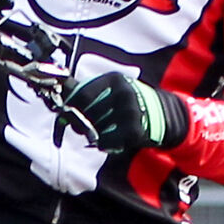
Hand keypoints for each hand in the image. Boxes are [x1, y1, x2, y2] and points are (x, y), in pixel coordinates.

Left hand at [64, 72, 189, 154]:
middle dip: (79, 124)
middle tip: (83, 128)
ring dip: (92, 134)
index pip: (81, 94)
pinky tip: (111, 140)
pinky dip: (103, 144)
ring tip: (102, 131)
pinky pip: (105, 142)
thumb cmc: (128, 102)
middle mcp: (123, 93)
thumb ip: (87, 89)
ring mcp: (130, 111)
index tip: (65, 114)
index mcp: (114, 79)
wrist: (164, 114)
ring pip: (94, 129)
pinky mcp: (135, 130)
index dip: (70, 107)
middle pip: (85, 114)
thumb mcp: (111, 88)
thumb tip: (59, 88)